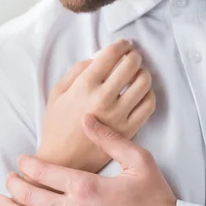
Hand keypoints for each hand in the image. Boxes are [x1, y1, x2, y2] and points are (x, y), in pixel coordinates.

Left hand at [0, 115, 176, 205]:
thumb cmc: (154, 199)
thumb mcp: (138, 160)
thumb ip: (109, 139)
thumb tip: (87, 118)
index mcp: (86, 185)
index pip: (44, 171)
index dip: (27, 164)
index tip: (22, 160)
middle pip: (31, 195)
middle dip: (15, 184)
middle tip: (9, 178)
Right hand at [38, 40, 155, 172]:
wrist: (62, 161)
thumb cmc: (56, 126)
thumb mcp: (57, 93)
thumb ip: (76, 72)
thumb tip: (96, 59)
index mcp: (85, 86)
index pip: (111, 55)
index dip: (121, 45)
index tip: (123, 45)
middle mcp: (104, 98)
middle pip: (131, 65)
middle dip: (134, 56)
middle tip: (132, 57)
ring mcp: (118, 115)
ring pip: (144, 83)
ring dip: (143, 73)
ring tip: (137, 75)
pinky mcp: (128, 130)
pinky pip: (148, 105)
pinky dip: (148, 94)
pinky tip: (140, 94)